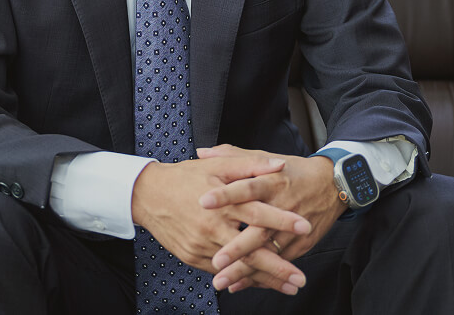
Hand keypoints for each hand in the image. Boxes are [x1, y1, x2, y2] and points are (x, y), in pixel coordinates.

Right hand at [131, 154, 312, 294]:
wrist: (148, 195)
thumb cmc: (185, 177)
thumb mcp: (218, 165)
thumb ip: (250, 165)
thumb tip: (280, 165)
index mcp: (222, 202)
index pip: (257, 213)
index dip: (281, 220)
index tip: (305, 227)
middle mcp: (212, 227)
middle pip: (250, 251)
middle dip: (278, 268)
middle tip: (300, 280)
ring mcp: (201, 245)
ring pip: (237, 267)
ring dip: (263, 279)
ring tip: (288, 287)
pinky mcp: (193, 257)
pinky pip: (221, 271)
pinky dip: (241, 278)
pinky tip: (260, 283)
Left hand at [196, 144, 345, 293]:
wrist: (332, 184)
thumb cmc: (292, 171)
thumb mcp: (265, 157)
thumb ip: (233, 156)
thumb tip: (202, 152)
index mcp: (271, 181)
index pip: (246, 187)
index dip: (226, 194)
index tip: (203, 202)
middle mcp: (282, 206)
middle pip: (258, 229)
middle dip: (236, 247)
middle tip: (216, 261)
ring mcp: (293, 228)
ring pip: (268, 252)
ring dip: (246, 269)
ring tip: (223, 281)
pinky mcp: (301, 244)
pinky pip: (278, 263)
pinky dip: (260, 276)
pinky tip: (240, 284)